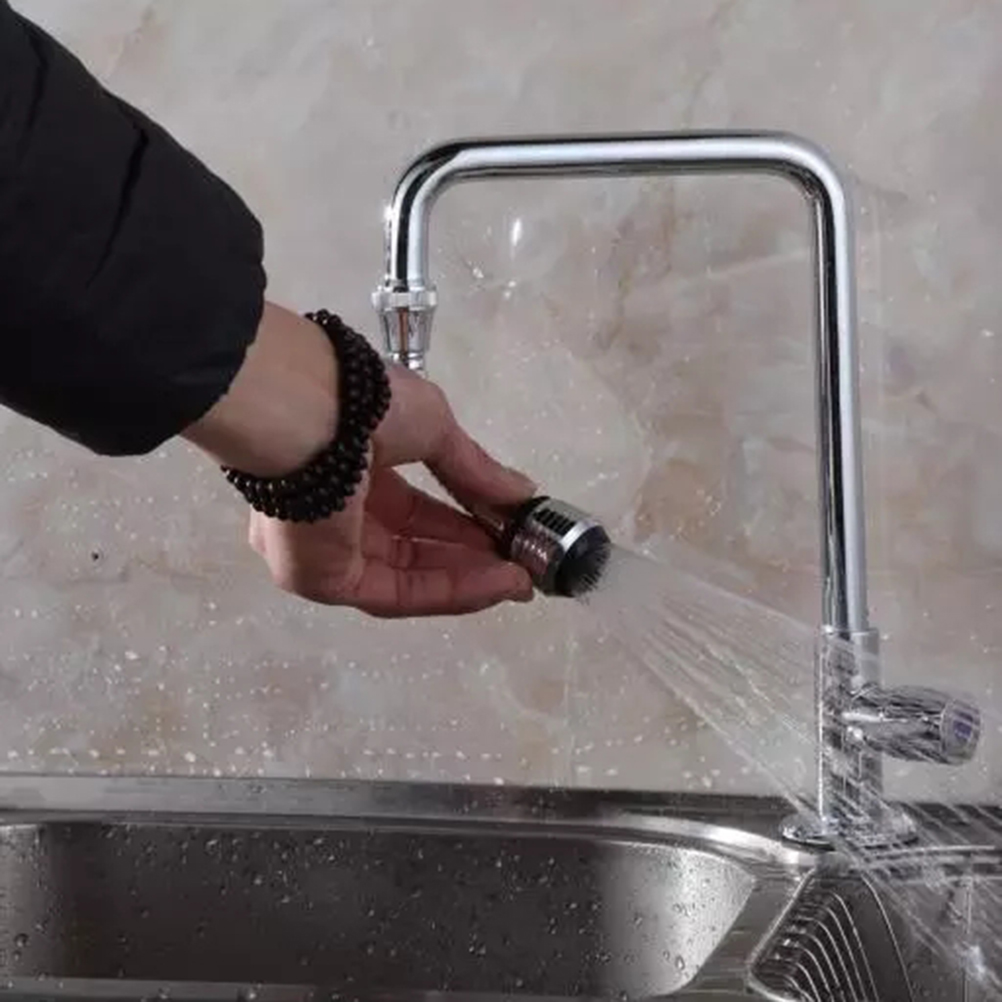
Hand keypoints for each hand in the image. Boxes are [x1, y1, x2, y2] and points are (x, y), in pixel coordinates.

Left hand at [248, 366, 535, 616]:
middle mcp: (331, 517)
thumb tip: (524, 493)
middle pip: (411, 551)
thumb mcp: (433, 428)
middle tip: (521, 562)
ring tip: (518, 576)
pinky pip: (396, 592)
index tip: (508, 533)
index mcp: (348, 474)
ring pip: (407, 578)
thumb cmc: (364, 405)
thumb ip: (473, 469)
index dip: (463, 526)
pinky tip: (495, 582)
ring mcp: (322, 552)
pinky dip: (449, 590)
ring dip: (468, 578)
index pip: (412, 513)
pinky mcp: (321, 579)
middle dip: (470, 558)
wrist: (311, 408)